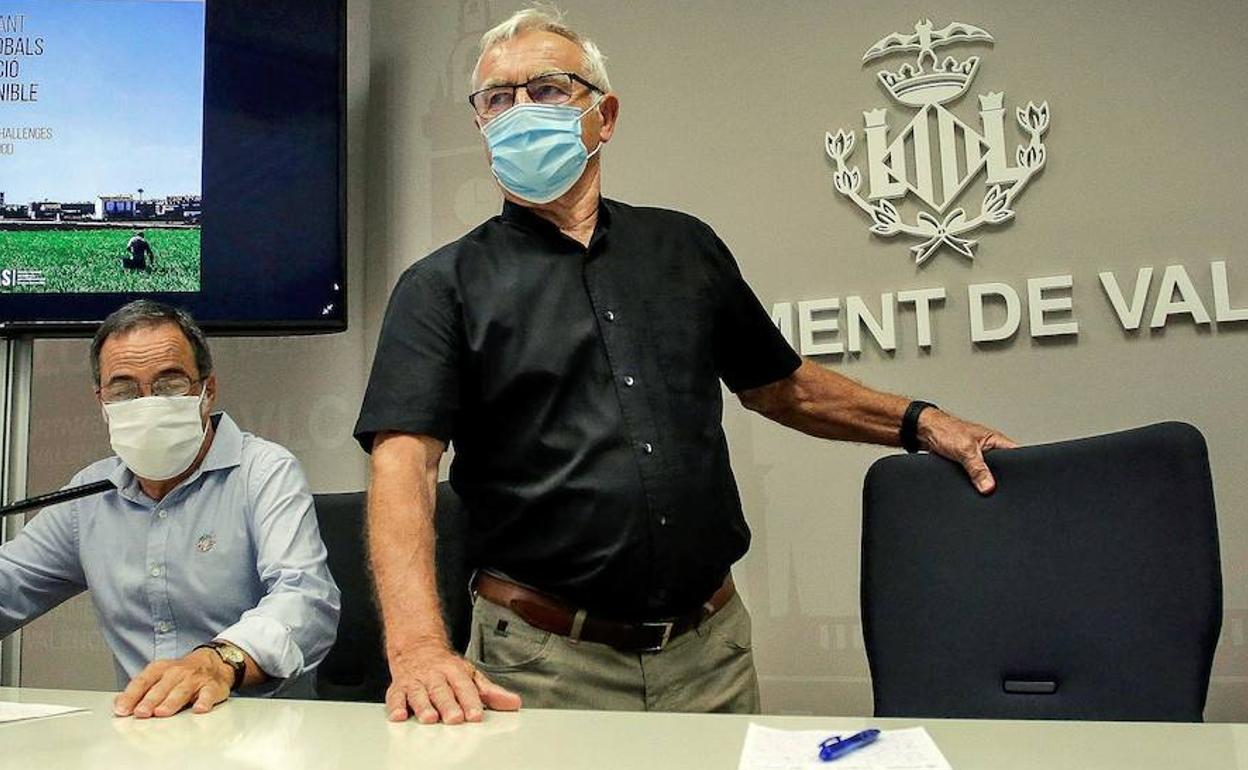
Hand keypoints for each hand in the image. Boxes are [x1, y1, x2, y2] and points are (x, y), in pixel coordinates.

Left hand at [113, 648, 231, 718]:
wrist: (214, 662)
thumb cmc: (182, 674)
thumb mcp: (159, 676)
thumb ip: (140, 690)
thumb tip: (119, 704)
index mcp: (161, 669)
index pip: (143, 681)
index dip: (131, 695)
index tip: (122, 709)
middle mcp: (177, 672)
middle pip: (161, 687)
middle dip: (150, 700)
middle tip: (141, 713)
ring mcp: (195, 679)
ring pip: (182, 691)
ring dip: (171, 702)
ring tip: (162, 712)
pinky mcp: (213, 687)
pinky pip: (208, 694)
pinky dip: (204, 701)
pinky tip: (199, 708)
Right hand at [385, 641, 520, 723]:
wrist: (417, 646)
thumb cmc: (445, 667)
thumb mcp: (470, 675)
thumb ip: (490, 692)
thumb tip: (513, 703)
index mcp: (454, 672)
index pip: (464, 686)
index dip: (471, 701)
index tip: (476, 715)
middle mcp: (435, 676)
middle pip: (442, 691)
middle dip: (448, 705)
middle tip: (455, 719)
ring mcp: (416, 681)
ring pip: (419, 694)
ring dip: (423, 706)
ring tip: (430, 718)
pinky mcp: (399, 688)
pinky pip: (395, 697)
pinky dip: (395, 706)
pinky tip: (399, 716)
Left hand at [918, 409, 1017, 494]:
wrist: (923, 432)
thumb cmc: (945, 430)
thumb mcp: (965, 450)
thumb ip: (977, 469)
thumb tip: (989, 487)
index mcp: (995, 441)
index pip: (1017, 456)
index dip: (1020, 469)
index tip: (1018, 483)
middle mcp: (990, 450)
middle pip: (1003, 469)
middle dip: (999, 480)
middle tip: (994, 488)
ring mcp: (979, 458)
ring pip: (988, 475)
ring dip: (983, 481)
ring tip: (980, 486)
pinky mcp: (968, 466)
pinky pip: (975, 477)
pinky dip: (973, 482)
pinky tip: (970, 486)